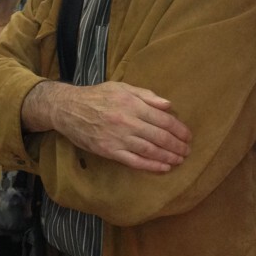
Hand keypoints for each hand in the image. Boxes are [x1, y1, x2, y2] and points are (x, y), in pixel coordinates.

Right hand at [25, 81, 190, 171]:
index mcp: (132, 104)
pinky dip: (151, 166)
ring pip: (150, 150)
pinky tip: (163, 168)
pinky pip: (134, 161)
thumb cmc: (96, 96)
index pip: (163, 120)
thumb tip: (169, 105)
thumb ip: (146, 95)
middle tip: (187, 151)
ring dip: (168, 157)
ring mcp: (118, 138)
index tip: (188, 136)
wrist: (67, 108)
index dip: (179, 130)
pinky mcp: (109, 150)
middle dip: (177, 146)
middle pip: (160, 137)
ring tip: (179, 160)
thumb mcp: (120, 87)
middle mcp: (127, 121)